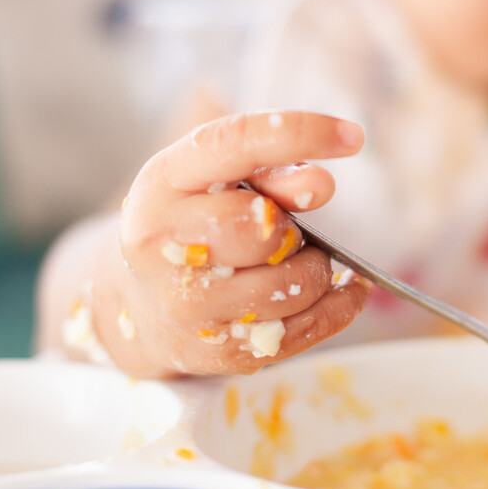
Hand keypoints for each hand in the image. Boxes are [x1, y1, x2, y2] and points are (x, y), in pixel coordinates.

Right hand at [76, 111, 370, 377]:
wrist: (134, 304)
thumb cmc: (192, 224)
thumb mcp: (213, 179)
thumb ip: (268, 169)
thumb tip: (320, 185)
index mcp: (162, 182)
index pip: (236, 145)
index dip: (299, 135)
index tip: (353, 136)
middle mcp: (163, 244)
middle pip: (266, 227)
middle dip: (293, 226)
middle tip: (284, 231)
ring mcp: (188, 306)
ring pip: (294, 284)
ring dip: (316, 268)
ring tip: (298, 260)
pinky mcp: (219, 353)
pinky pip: (307, 328)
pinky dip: (339, 305)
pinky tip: (341, 288)